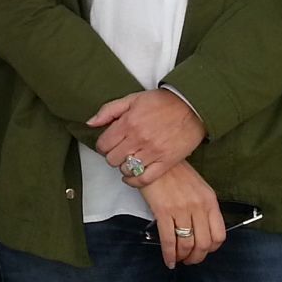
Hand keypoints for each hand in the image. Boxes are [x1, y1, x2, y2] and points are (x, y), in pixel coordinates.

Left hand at [90, 89, 205, 189]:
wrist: (191, 107)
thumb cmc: (162, 102)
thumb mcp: (132, 99)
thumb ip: (109, 110)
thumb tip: (90, 123)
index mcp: (128, 123)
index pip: (103, 145)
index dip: (103, 146)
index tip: (108, 144)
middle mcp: (139, 139)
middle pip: (112, 159)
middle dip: (112, 156)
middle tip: (119, 151)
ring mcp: (153, 152)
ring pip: (126, 170)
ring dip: (124, 167)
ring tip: (128, 160)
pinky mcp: (166, 162)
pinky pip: (144, 179)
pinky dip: (135, 182)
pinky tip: (132, 177)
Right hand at [139, 162, 225, 267]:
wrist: (152, 160)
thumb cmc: (173, 172)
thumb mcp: (197, 187)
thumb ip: (203, 206)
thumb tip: (201, 229)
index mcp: (209, 200)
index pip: (219, 234)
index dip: (211, 248)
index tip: (203, 251)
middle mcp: (198, 206)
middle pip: (204, 243)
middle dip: (197, 257)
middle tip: (190, 260)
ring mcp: (181, 209)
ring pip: (187, 244)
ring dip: (183, 257)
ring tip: (178, 259)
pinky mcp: (163, 211)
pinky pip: (169, 240)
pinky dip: (169, 255)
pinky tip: (168, 260)